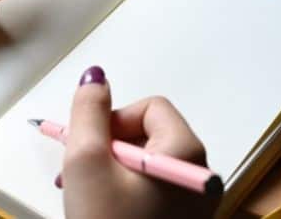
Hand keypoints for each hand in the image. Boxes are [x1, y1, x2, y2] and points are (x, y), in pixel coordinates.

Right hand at [60, 66, 219, 218]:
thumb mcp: (85, 158)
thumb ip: (88, 109)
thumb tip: (95, 76)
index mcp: (186, 154)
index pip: (149, 107)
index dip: (113, 118)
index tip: (90, 144)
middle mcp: (199, 175)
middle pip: (148, 132)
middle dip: (107, 143)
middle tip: (81, 167)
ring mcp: (191, 200)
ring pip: (145, 160)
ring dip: (109, 165)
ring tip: (85, 189)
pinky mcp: (179, 218)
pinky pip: (150, 185)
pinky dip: (122, 186)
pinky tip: (99, 204)